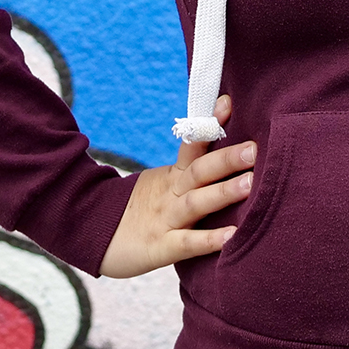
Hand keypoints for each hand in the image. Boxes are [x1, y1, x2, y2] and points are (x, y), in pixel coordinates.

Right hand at [99, 94, 254, 277]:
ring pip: (196, 202)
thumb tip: (231, 148)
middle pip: (200, 170)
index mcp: (174, 175)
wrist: (92, 234)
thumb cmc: (141, 208)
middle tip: (255, 148)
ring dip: (223, 192)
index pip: (193, 144)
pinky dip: (209, 240)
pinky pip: (187, 243)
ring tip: (251, 184)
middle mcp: (172, 192)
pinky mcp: (161, 247)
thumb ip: (194, 168)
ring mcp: (166, 219)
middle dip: (228, 158)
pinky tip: (232, 237)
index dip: (210, 124)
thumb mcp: (164, 182)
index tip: (228, 101)